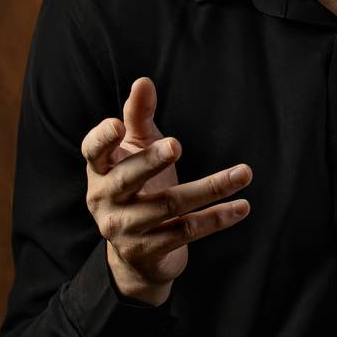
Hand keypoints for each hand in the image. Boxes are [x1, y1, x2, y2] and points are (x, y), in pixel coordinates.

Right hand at [81, 76, 252, 305]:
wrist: (137, 255)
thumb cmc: (138, 186)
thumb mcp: (136, 150)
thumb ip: (138, 117)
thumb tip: (143, 81)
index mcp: (99, 171)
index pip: (93, 152)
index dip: (102, 138)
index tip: (117, 124)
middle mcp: (105, 200)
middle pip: (128, 179)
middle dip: (151, 161)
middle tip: (176, 145)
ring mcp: (124, 229)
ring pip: (168, 205)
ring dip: (210, 188)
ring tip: (243, 173)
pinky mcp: (147, 251)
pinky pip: (186, 231)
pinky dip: (216, 218)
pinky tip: (241, 206)